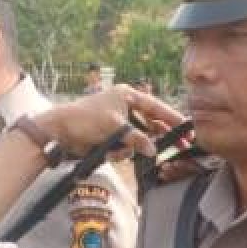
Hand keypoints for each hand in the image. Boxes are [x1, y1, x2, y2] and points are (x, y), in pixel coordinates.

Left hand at [38, 84, 184, 158]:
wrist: (59, 132)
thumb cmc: (85, 120)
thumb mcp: (114, 127)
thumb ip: (136, 138)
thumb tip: (153, 150)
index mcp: (126, 95)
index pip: (156, 106)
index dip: (172, 118)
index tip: (187, 128)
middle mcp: (125, 107)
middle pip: (151, 123)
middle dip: (160, 136)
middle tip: (181, 146)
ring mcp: (119, 123)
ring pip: (138, 139)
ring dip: (130, 147)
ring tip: (116, 148)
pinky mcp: (111, 137)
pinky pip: (125, 147)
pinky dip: (118, 152)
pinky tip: (106, 151)